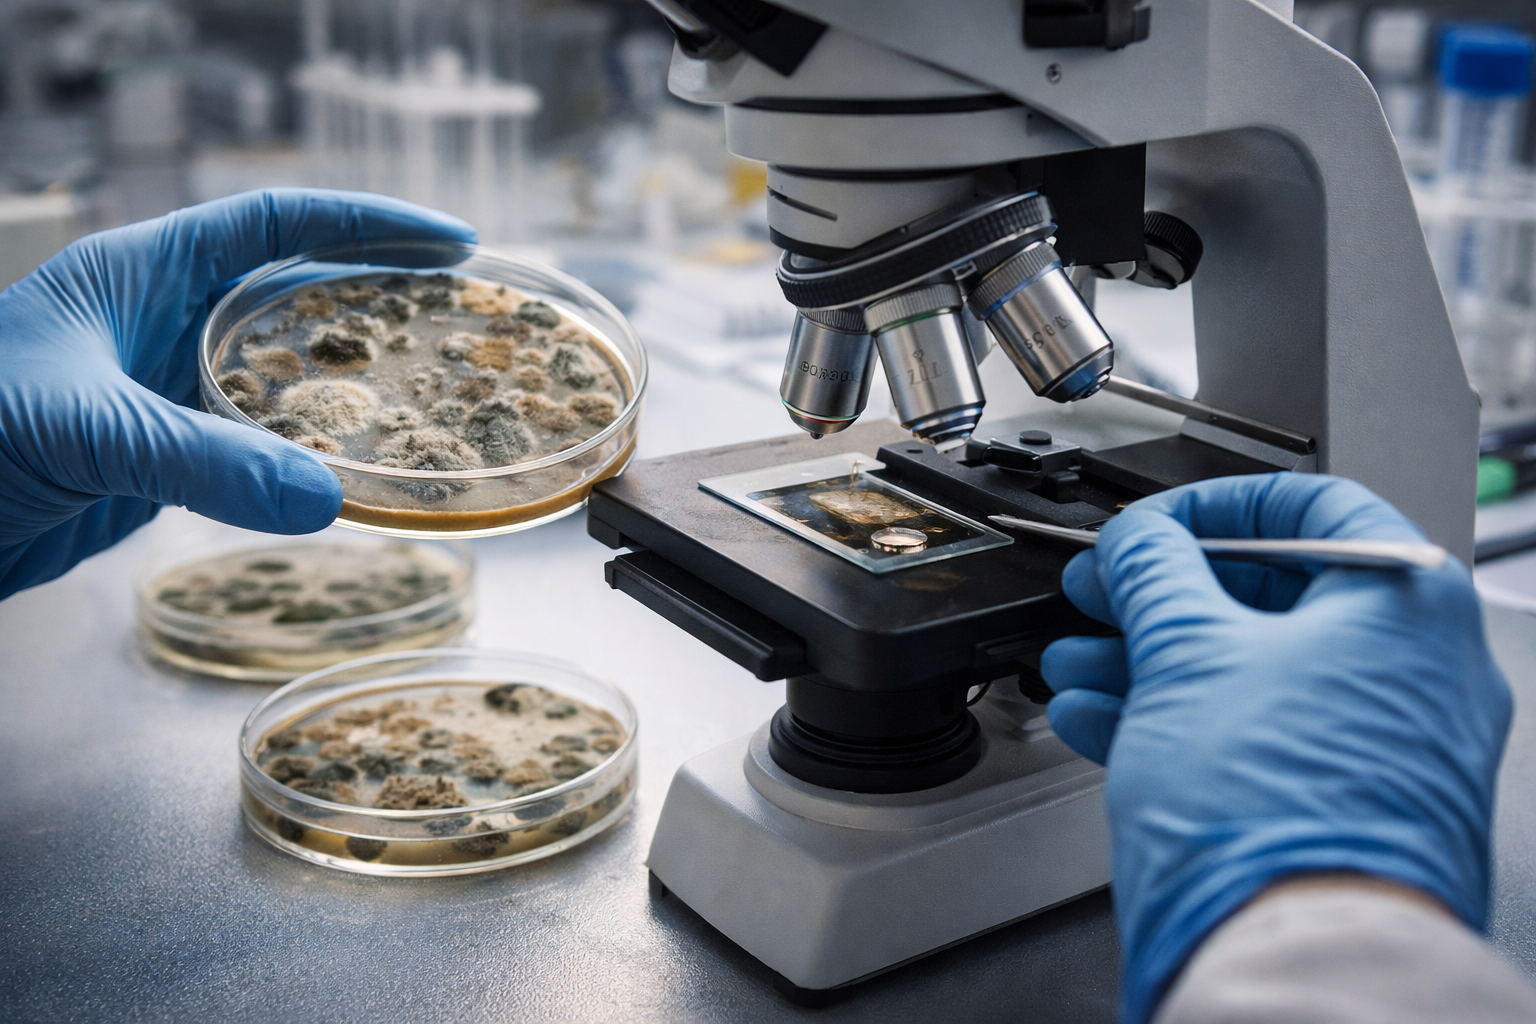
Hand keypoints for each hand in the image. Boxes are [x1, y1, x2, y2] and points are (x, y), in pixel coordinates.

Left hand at [0, 188, 475, 598]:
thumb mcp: (84, 429)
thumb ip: (201, 461)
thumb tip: (325, 500)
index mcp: (140, 273)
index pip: (271, 222)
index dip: (364, 222)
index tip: (447, 238)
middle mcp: (161, 323)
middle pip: (293, 291)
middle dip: (379, 295)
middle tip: (464, 314)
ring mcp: (164, 392)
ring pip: (283, 374)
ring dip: (354, 381)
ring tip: (434, 391)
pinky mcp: (162, 459)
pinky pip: (259, 445)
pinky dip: (314, 455)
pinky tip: (358, 469)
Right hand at [1039, 474, 1510, 1023]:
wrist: (1291, 950)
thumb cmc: (1273, 807)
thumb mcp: (1185, 651)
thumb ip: (1153, 572)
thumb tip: (1137, 541)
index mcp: (1406, 601)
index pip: (1311, 507)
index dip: (1213, 505)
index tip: (1151, 523)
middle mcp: (1416, 667)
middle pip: (1273, 596)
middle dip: (1162, 594)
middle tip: (1100, 591)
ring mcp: (1385, 741)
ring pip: (1255, 670)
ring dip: (1152, 657)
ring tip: (1076, 661)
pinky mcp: (1346, 801)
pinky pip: (1258, 733)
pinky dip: (1181, 716)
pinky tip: (1101, 717)